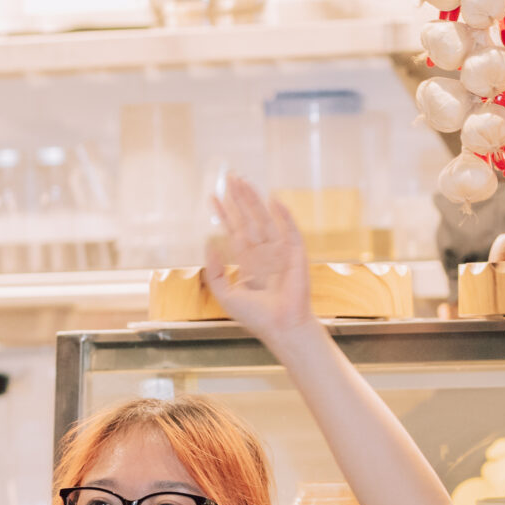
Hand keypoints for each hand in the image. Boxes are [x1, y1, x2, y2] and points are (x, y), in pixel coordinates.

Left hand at [204, 176, 315, 343]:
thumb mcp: (225, 294)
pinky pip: (289, 230)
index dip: (224, 213)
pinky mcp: (296, 254)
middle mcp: (264, 253)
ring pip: (265, 219)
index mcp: (248, 263)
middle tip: (229, 177)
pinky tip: (273, 200)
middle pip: (249, 219)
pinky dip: (283, 215)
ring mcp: (280, 252)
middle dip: (238, 199)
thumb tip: (209, 241)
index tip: (212, 196)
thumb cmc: (256, 317)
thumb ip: (215, 269)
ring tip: (243, 181)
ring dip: (254, 200)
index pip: (234, 231)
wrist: (281, 327)